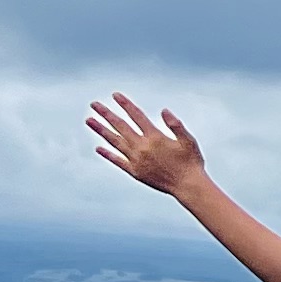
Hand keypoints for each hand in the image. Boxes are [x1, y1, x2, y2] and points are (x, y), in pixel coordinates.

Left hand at [87, 95, 211, 196]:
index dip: (125, 104)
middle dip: (106, 114)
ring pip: (115, 142)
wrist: (188, 186)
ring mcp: (136, 160)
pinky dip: (108, 154)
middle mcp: (142, 147)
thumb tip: (164, 110)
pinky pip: (118, 161)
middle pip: (120, 126)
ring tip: (89, 121)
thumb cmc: (191, 162)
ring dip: (101, 130)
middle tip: (94, 104)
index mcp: (155, 138)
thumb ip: (176, 125)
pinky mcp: (135, 172)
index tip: (115, 95)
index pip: (136, 116)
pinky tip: (98, 148)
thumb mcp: (188, 141)